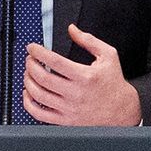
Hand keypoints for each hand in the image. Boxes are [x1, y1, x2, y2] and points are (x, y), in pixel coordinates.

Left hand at [22, 24, 140, 126]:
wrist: (123, 112)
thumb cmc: (114, 84)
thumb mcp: (108, 56)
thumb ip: (89, 40)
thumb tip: (72, 29)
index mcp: (84, 76)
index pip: (54, 61)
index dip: (38, 52)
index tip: (32, 48)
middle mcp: (75, 94)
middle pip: (42, 77)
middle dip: (30, 65)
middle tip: (29, 59)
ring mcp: (69, 109)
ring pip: (38, 95)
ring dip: (28, 81)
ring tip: (28, 73)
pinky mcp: (65, 121)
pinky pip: (39, 114)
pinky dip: (29, 103)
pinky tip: (29, 94)